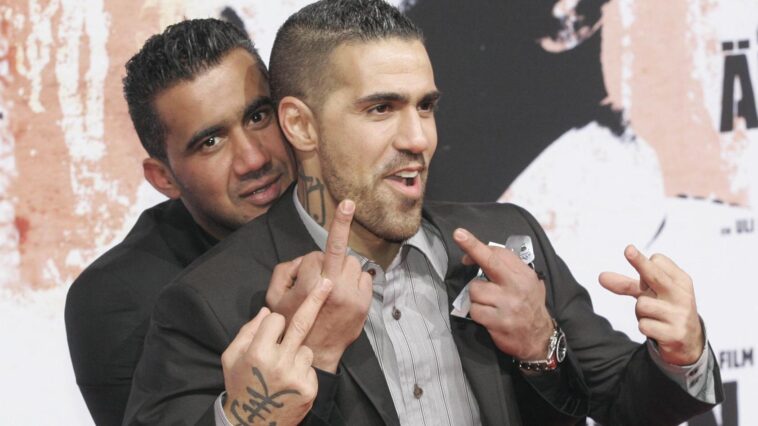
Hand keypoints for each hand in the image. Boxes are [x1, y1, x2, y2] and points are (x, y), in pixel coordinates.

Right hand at [221, 277, 333, 425]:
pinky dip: (302, 369)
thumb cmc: (240, 384)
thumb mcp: (231, 357)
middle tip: (328, 282)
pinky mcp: (308, 387)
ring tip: (282, 370)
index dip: (273, 323)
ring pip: (305, 348)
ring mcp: (295, 375)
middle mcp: (278, 362)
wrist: (253, 422)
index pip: (275, 319)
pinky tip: (290, 382)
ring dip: (297, 352)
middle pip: (301, 322)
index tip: (272, 329)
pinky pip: (310, 365)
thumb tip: (268, 310)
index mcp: (257, 352)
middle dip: (316, 299)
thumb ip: (247, 331)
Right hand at [266, 199, 372, 372]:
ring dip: (343, 270)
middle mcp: (336, 285)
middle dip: (329, 260)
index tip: (348, 202)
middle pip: (339, 253)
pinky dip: (356, 281)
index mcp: (313, 281)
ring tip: (332, 290)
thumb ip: (285, 270)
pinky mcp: (365, 304)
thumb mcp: (274, 297)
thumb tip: (306, 260)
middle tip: (320, 280)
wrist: (314, 354)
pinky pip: (365, 278)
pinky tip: (345, 296)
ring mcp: (353, 295)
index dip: (327, 238)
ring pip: (353, 264)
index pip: (324, 248)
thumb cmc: (291, 324)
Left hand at [453, 228, 552, 360]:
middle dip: (472, 247)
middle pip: (489, 262)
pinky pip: (474, 310)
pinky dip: (477, 313)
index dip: (478, 248)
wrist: (539, 338)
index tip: (464, 244)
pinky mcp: (498, 321)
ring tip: (489, 304)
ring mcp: (508, 304)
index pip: (499, 253)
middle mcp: (517, 286)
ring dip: (476, 297)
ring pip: (475, 290)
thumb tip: (477, 257)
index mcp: (523, 274)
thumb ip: (508, 269)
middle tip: (458, 234)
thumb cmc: (529, 306)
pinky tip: (488, 316)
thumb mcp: (528, 282)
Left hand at [599, 245, 703, 364]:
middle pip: (655, 275)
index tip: (647, 279)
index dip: (643, 267)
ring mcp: (680, 315)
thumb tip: (601, 277)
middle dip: (641, 263)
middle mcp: (682, 295)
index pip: (657, 261)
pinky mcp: (675, 334)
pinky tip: (657, 330)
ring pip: (642, 305)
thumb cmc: (666, 309)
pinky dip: (645, 327)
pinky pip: (644, 325)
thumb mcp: (650, 294)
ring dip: (640, 312)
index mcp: (680, 281)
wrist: (688, 341)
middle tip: (628, 250)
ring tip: (654, 317)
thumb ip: (626, 284)